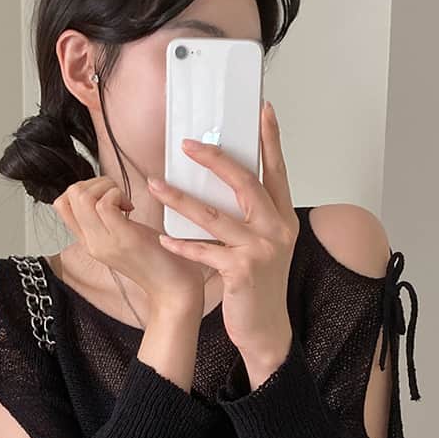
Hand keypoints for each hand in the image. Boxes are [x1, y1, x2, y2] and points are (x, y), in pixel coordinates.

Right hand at [53, 177, 211, 309]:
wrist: (172, 290)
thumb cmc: (155, 261)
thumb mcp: (122, 238)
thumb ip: (107, 221)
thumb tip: (104, 193)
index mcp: (89, 241)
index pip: (62, 205)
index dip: (82, 188)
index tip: (106, 195)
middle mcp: (91, 242)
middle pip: (69, 196)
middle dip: (95, 183)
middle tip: (117, 196)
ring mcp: (104, 242)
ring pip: (82, 197)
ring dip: (106, 187)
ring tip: (124, 202)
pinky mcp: (123, 238)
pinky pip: (105, 204)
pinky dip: (118, 195)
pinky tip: (131, 208)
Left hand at [149, 100, 297, 364]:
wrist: (267, 328)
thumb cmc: (260, 285)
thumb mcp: (265, 245)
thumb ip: (253, 216)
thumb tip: (224, 182)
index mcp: (283, 217)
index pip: (276, 170)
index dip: (270, 139)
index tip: (262, 109)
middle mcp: (277, 229)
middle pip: (245, 183)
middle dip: (216, 160)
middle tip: (188, 144)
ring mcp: (260, 250)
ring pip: (215, 216)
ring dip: (181, 199)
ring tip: (155, 185)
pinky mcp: (241, 272)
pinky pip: (204, 252)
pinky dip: (182, 246)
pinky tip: (163, 239)